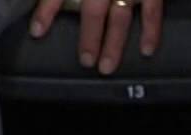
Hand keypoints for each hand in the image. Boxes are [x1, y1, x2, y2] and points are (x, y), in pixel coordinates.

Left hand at [29, 0, 164, 74]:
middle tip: (85, 60)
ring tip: (106, 67)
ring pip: (121, 16)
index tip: (37, 31)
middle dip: (89, 37)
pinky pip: (153, 10)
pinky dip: (151, 31)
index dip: (47, 10)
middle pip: (94, 10)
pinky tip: (146, 50)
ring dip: (114, 43)